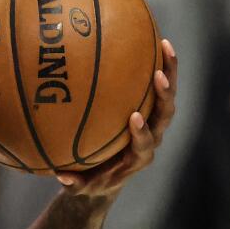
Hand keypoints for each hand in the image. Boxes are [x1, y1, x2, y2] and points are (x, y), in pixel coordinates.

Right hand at [56, 39, 177, 195]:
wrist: (111, 177)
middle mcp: (152, 137)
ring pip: (168, 96)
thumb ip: (75, 184)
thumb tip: (60, 176)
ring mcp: (155, 121)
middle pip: (166, 115)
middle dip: (165, 96)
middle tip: (158, 76)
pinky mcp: (152, 109)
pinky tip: (152, 41)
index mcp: (139, 157)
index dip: (142, 131)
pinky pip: (159, 85)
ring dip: (169, 71)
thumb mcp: (83, 187)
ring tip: (164, 44)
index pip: (145, 144)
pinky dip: (159, 64)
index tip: (134, 117)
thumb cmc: (94, 181)